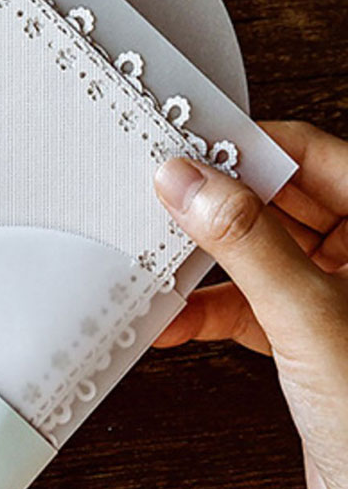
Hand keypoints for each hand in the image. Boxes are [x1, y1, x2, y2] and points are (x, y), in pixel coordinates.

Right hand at [153, 121, 347, 488]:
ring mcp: (329, 300)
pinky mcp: (302, 340)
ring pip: (254, 257)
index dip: (248, 148)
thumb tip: (191, 183)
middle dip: (215, 207)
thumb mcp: (309, 316)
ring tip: (158, 260)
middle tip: (161, 199)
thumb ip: (246, 243)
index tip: (190, 148)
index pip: (310, 156)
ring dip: (203, 265)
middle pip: (274, 203)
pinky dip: (206, 313)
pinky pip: (245, 307)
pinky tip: (174, 320)